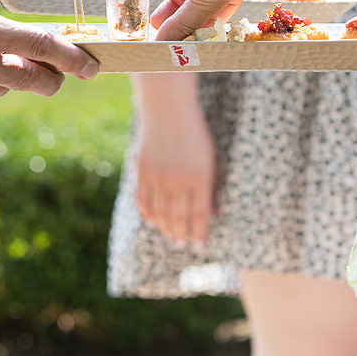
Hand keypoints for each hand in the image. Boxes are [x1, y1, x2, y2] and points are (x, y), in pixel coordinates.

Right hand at [135, 101, 215, 244]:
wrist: (168, 109)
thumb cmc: (195, 133)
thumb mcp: (210, 158)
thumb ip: (210, 186)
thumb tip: (213, 213)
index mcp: (200, 177)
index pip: (199, 215)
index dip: (199, 233)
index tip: (200, 246)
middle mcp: (178, 180)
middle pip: (178, 218)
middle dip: (181, 235)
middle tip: (182, 244)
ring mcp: (158, 176)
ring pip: (160, 213)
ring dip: (165, 228)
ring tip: (170, 235)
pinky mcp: (142, 171)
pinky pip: (143, 201)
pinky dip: (148, 214)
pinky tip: (153, 220)